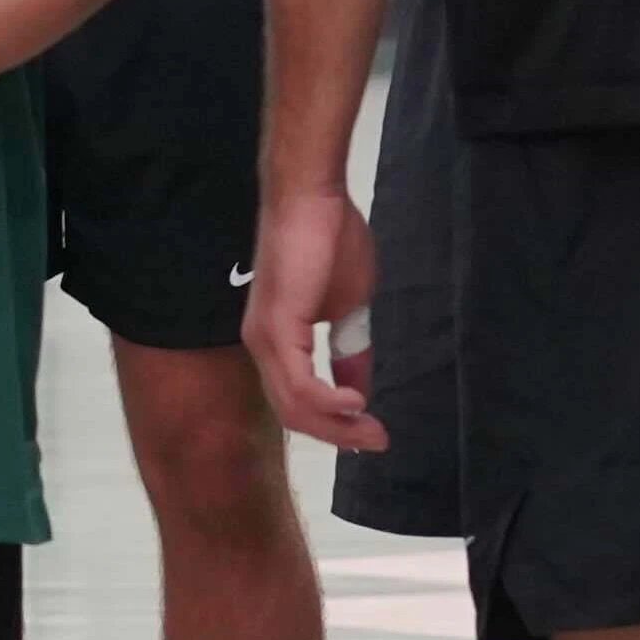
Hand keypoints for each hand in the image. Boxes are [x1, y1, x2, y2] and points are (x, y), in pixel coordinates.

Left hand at [246, 187, 380, 451]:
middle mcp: (261, 347)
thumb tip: (359, 390)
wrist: (311, 197)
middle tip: (378, 442)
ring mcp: (264, 338)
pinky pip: (298, 382)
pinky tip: (355, 404)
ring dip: (337, 425)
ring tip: (371, 430)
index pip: (298, 402)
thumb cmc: (331, 242)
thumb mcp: (350, 309)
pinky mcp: (276, 326)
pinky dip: (328, 401)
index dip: (334, 426)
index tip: (372, 436)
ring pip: (295, 405)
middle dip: (339, 434)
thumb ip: (350, 352)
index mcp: (276, 344)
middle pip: (294, 413)